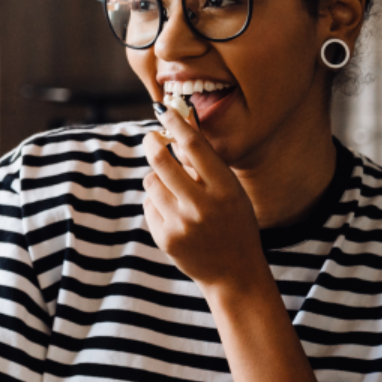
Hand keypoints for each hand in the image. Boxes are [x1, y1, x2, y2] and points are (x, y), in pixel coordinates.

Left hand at [142, 107, 264, 293]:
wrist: (233, 272)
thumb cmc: (233, 222)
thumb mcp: (230, 190)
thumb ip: (205, 162)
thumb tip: (179, 123)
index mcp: (225, 189)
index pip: (195, 146)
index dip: (176, 123)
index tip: (164, 109)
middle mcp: (202, 206)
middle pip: (162, 161)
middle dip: (152, 143)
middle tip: (152, 137)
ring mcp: (181, 224)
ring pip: (151, 182)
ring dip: (157, 178)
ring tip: (173, 188)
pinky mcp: (164, 238)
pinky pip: (148, 204)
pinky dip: (156, 201)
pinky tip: (174, 213)